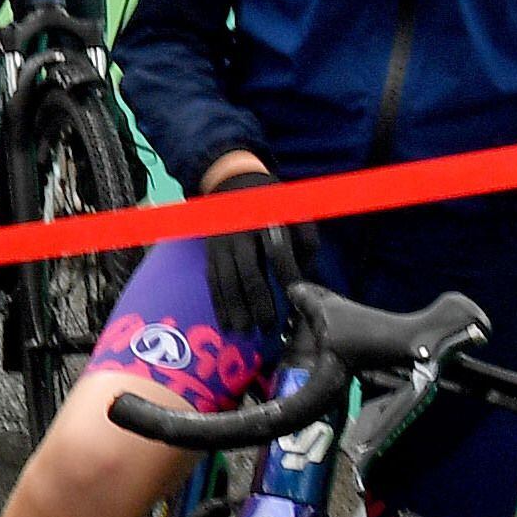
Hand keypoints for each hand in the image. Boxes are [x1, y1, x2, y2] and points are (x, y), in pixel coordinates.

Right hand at [199, 161, 320, 338]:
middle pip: (248, 273)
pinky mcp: (210, 255)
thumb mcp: (296, 211)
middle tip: (267, 327)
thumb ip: (306, 240)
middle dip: (258, 302)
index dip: (286, 276)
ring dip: (234, 309)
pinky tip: (225, 323)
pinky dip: (218, 304)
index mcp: (266, 221)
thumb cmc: (271, 203)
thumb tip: (305, 275)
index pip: (277, 252)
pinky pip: (212, 282)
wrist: (231, 183)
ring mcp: (221, 246)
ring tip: (243, 332)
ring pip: (226, 282)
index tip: (296, 297)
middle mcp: (240, 235)